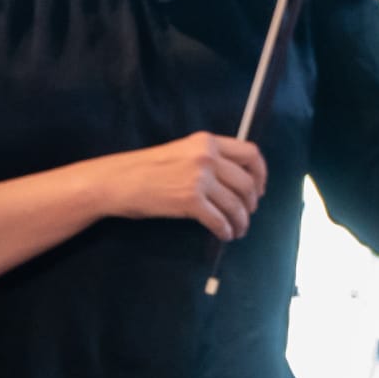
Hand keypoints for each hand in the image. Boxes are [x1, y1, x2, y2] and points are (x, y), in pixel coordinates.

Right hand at [108, 132, 268, 242]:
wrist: (117, 181)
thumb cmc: (145, 169)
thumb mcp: (182, 152)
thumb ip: (208, 158)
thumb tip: (235, 179)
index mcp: (207, 141)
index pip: (250, 153)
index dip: (261, 173)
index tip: (260, 188)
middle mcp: (207, 157)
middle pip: (247, 182)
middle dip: (251, 203)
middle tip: (248, 214)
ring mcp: (199, 178)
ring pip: (235, 204)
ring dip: (241, 221)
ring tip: (238, 230)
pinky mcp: (190, 201)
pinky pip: (219, 219)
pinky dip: (226, 230)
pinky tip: (225, 235)